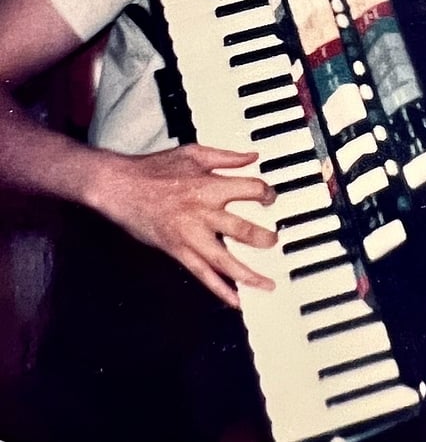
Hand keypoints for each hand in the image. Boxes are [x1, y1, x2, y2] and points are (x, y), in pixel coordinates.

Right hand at [91, 143, 276, 307]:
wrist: (121, 187)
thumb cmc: (155, 168)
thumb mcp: (194, 153)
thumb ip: (226, 157)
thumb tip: (252, 156)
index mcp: (210, 186)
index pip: (251, 191)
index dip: (266, 194)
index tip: (270, 198)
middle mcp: (204, 213)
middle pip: (244, 230)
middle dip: (265, 238)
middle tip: (275, 242)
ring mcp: (191, 236)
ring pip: (226, 261)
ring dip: (250, 275)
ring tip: (268, 284)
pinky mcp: (178, 251)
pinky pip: (202, 275)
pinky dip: (220, 289)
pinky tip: (236, 300)